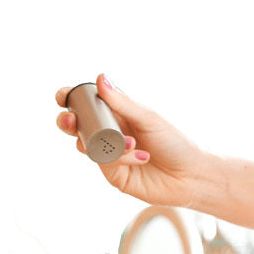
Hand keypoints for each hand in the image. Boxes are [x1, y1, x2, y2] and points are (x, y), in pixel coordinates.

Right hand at [54, 74, 215, 209]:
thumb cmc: (174, 143)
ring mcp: (109, 155)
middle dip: (68, 122)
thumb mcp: (147, 118)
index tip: (63, 97)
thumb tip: (99, 79)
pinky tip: (142, 156)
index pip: (86, 104)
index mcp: (117, 114)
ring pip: (88, 146)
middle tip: (70, 121)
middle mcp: (109, 134)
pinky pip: (105, 163)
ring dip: (105, 143)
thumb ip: (122, 102)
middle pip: (77, 126)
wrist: (191, 174)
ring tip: (132, 144)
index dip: (70, 99)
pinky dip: (121, 157)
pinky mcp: (114, 175)